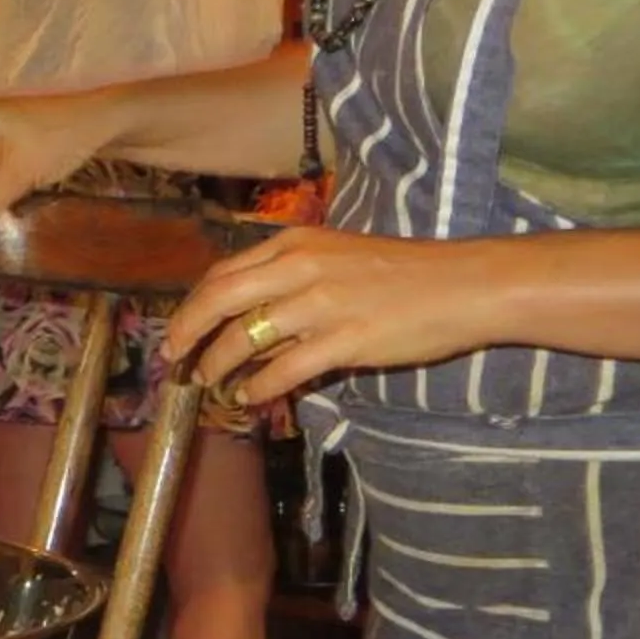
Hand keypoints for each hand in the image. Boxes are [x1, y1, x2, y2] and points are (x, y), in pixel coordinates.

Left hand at [164, 227, 497, 405]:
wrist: (467, 285)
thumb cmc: (406, 273)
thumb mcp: (339, 256)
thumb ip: (292, 278)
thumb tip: (249, 317)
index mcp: (297, 242)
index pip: (223, 273)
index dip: (192, 305)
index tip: (178, 328)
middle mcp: (301, 268)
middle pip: (218, 300)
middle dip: (186, 332)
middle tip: (172, 358)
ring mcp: (322, 304)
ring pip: (244, 338)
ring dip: (218, 365)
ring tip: (209, 381)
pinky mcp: (345, 340)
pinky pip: (283, 369)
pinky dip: (258, 386)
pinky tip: (249, 396)